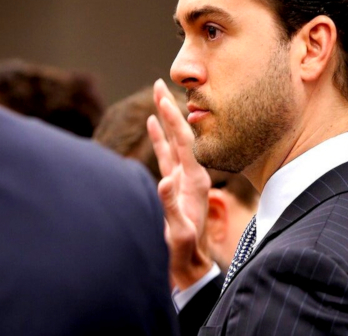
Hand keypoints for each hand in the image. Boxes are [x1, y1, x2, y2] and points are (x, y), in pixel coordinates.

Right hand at [147, 79, 212, 289]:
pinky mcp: (175, 183)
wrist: (189, 263)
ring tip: (157, 98)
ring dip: (164, 120)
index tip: (163, 97)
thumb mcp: (177, 230)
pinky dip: (159, 138)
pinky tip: (154, 126)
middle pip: (180, 134)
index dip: (173, 118)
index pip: (183, 141)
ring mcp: (183, 177)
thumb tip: (163, 180)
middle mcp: (191, 173)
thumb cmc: (182, 250)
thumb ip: (169, 206)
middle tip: (159, 84)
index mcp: (194, 180)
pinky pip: (166, 154)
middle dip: (169, 109)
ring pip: (172, 141)